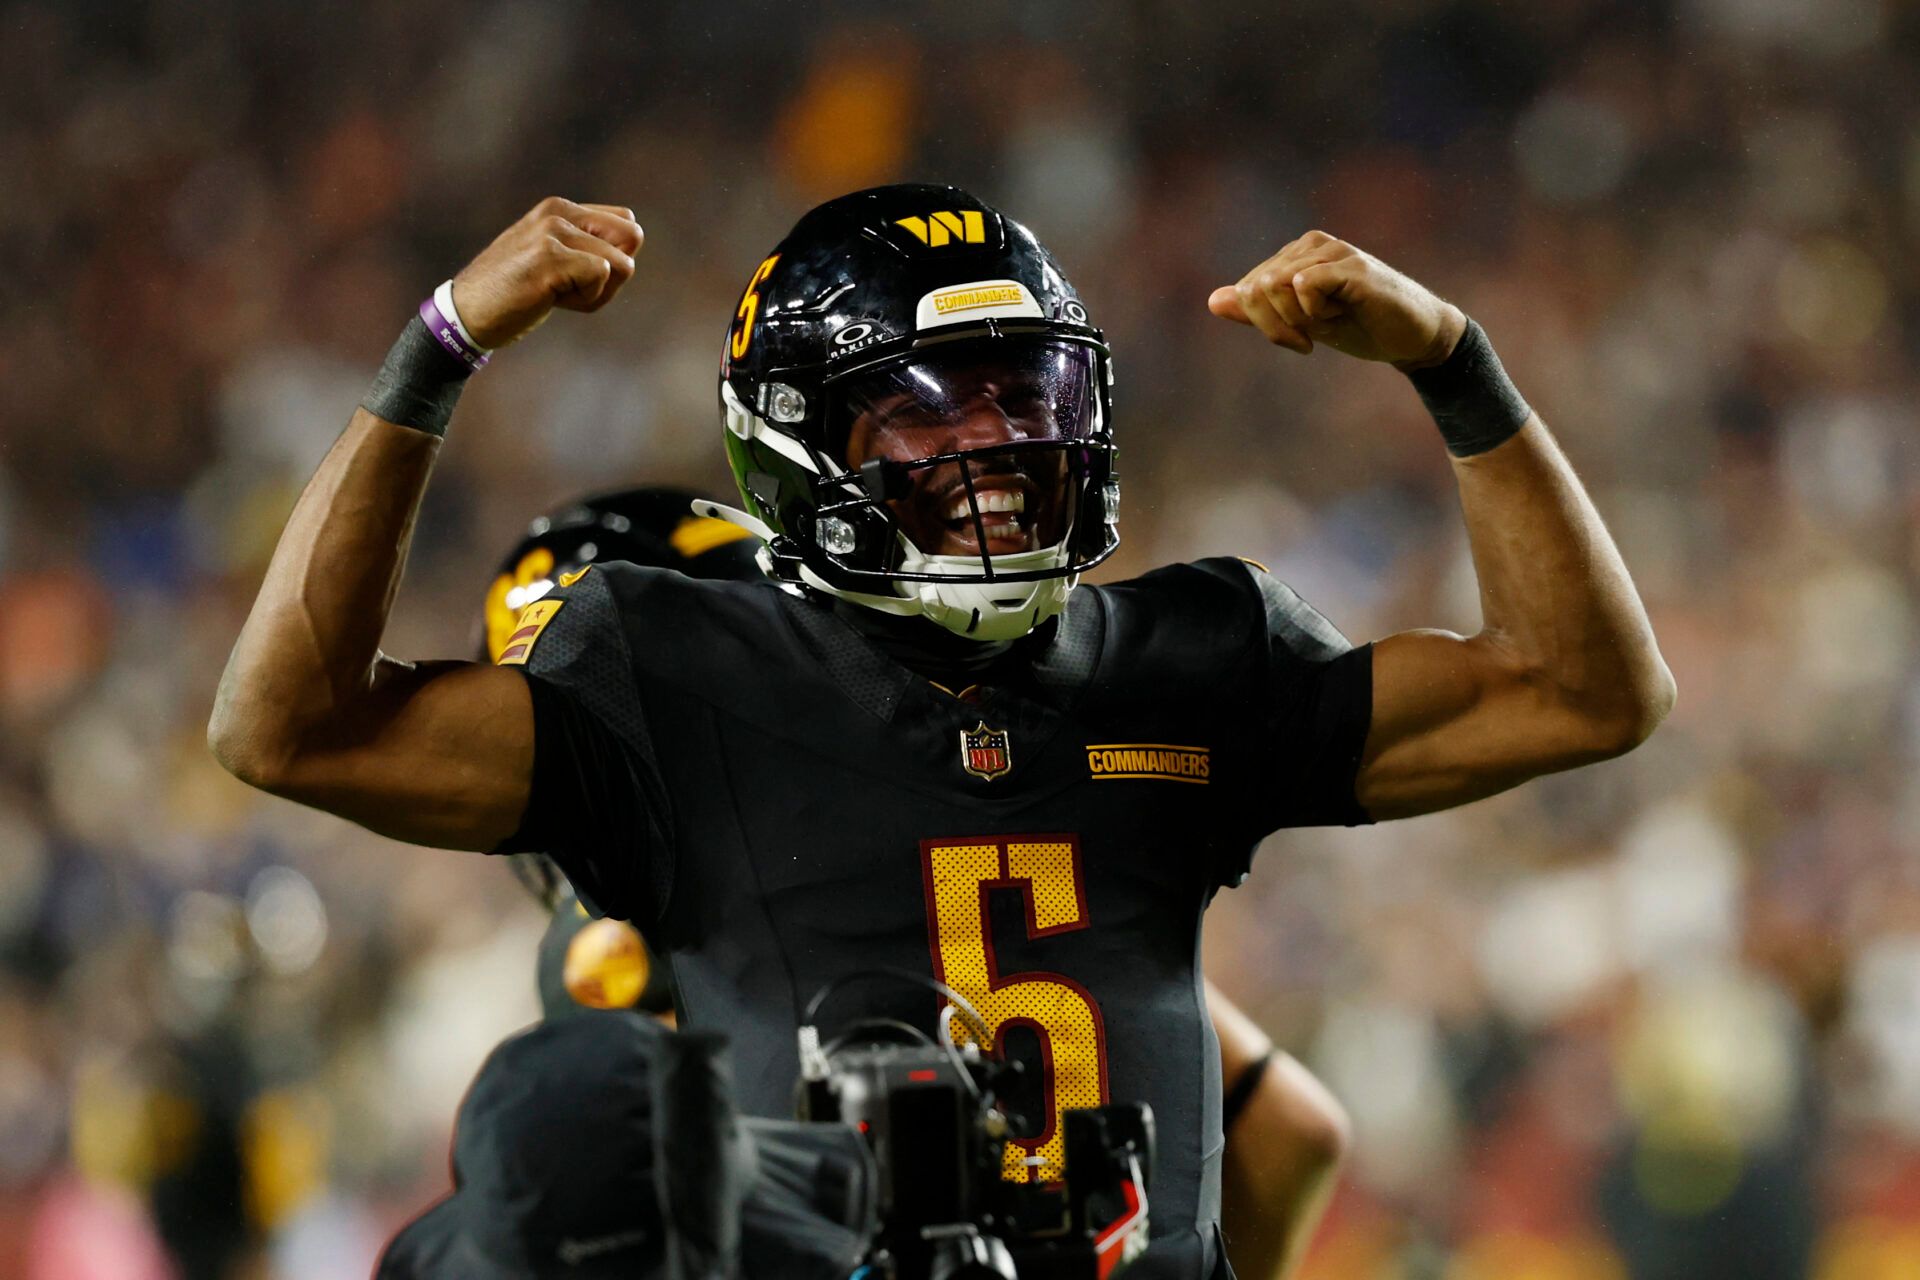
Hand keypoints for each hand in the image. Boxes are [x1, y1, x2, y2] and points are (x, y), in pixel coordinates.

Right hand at [450, 197, 643, 348]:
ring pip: (623, 263)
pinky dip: (587, 300)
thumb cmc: (512, 295)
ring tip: (557, 294)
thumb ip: (585, 250)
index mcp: (559, 208)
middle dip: (615, 274)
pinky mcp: (551, 257)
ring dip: (597, 292)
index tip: (576, 274)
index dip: (614, 257)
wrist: (466, 314)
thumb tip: (630, 256)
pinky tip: (551, 300)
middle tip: (573, 287)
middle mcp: (558, 212)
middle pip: (632, 238)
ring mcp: (553, 232)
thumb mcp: (551, 260)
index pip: (626, 222)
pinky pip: (603, 276)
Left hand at [1207, 231, 1465, 368]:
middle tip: (1306, 340)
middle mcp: (1312, 244)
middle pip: (1256, 288)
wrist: (1411, 337)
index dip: (1262, 323)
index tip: (1295, 341)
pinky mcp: (1354, 267)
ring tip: (1327, 325)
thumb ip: (1257, 312)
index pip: (1247, 287)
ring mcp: (1334, 252)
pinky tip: (1340, 317)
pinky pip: (1305, 285)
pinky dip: (1315, 313)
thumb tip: (1213, 300)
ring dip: (1297, 320)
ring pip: (1275, 286)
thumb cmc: (1358, 326)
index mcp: (1296, 254)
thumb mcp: (1299, 323)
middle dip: (1274, 326)